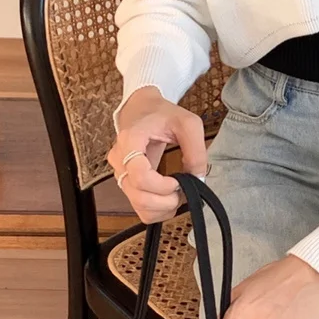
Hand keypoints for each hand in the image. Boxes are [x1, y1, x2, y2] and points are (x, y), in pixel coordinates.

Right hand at [107, 87, 206, 223]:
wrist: (141, 109)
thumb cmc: (163, 114)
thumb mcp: (188, 123)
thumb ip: (196, 150)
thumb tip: (198, 178)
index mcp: (130, 141)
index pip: (139, 175)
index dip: (161, 186)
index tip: (179, 181)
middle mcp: (120, 160)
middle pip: (138, 196)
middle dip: (166, 201)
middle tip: (184, 190)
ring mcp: (120, 173)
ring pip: (137, 205)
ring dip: (162, 208)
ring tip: (178, 194)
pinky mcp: (126, 182)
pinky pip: (138, 207)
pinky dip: (156, 210)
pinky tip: (169, 198)